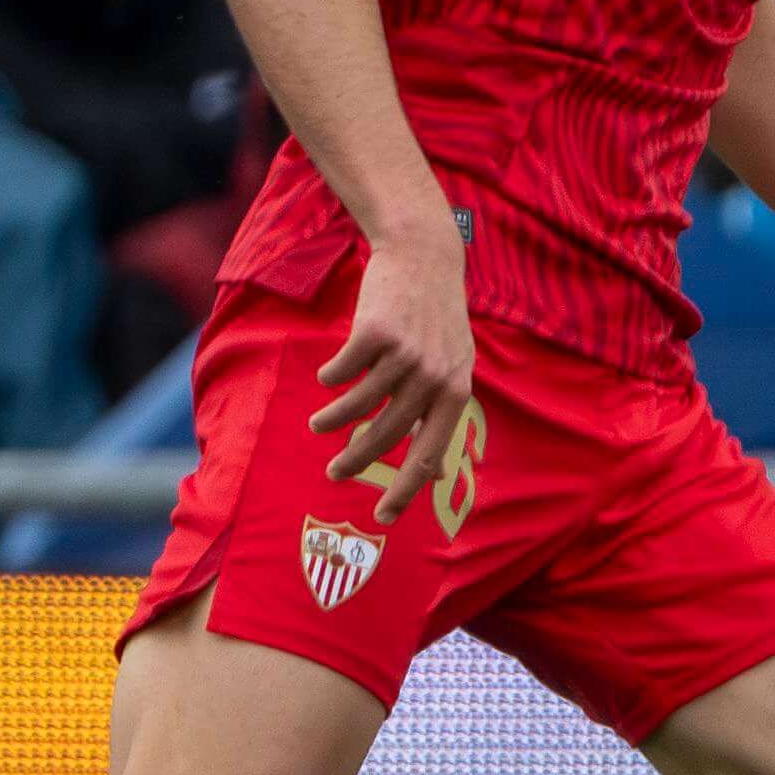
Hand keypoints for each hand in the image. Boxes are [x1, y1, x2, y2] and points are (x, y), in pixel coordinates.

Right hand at [309, 230, 478, 524]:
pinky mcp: (375, 332)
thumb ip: (440, 411)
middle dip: (357, 461)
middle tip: (336, 474)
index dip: (406, 489)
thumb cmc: (434, 319)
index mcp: (455, 391)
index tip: (385, 518)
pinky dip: (331, 379)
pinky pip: (342, 371)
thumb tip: (437, 471)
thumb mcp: (453, 364)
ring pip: (358, 404)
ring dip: (333, 421)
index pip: (431, 453)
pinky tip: (327, 379)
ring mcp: (405, 354)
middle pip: (387, 435)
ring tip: (319, 427)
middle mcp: (433, 377)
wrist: (424, 257)